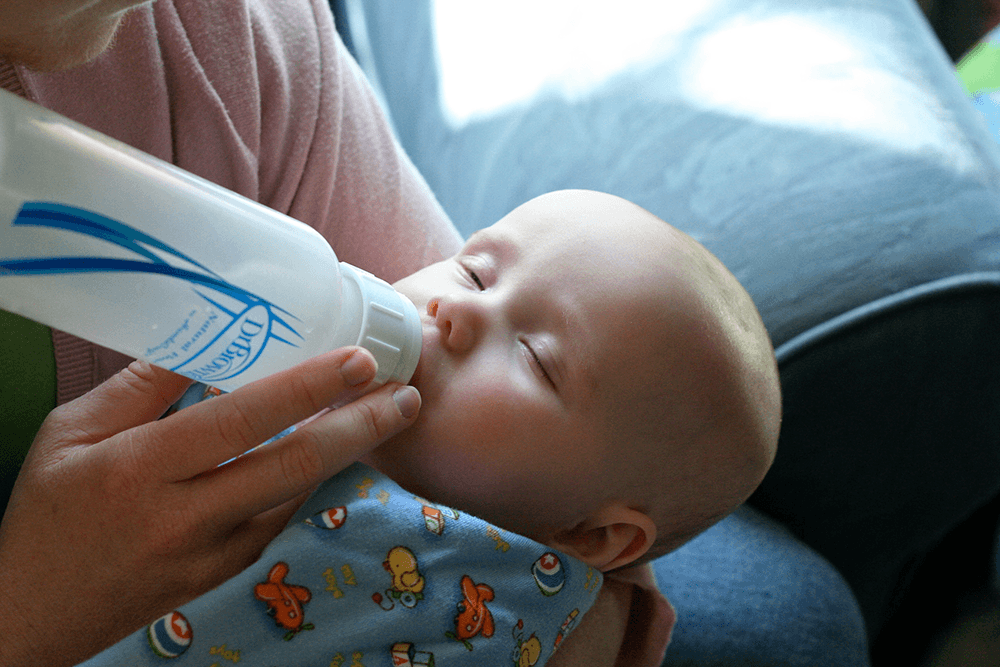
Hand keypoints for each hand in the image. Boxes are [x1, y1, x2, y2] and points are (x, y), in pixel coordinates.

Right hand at [0, 347, 418, 666]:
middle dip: (359, 426)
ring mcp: (208, 553)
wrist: (28, 615)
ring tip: (386, 414)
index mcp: (141, 468)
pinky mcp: (219, 575)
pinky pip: (276, 522)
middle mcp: (184, 514)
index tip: (358, 361)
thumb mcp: (70, 433)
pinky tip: (330, 454)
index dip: (306, 388)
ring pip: (294, 495)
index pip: (241, 419)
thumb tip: (205, 337)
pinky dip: (306, 484)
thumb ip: (141, 387)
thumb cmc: (45, 513)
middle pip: (291, 464)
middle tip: (406, 394)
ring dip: (346, 453)